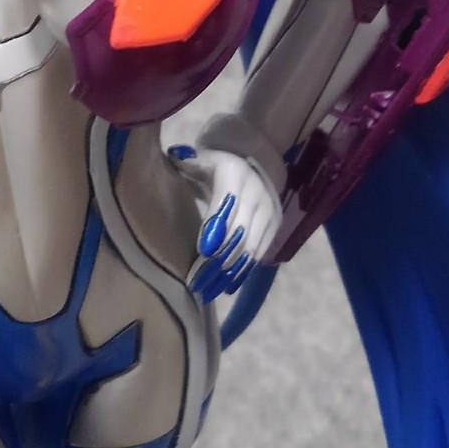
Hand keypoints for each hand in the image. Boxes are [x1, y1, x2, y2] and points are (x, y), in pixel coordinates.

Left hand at [171, 146, 281, 301]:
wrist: (252, 162)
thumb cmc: (216, 165)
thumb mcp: (201, 159)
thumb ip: (187, 163)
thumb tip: (174, 157)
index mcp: (235, 173)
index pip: (225, 204)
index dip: (216, 228)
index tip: (203, 250)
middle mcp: (256, 192)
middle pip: (239, 231)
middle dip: (219, 259)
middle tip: (199, 281)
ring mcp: (268, 211)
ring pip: (251, 246)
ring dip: (231, 271)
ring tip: (210, 290)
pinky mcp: (275, 226)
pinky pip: (260, 252)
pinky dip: (243, 270)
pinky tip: (227, 285)